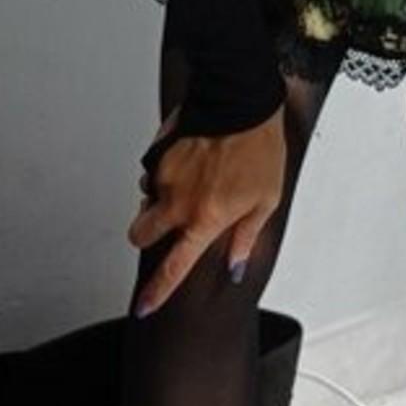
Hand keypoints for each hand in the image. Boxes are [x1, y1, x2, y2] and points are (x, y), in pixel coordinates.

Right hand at [129, 101, 286, 313]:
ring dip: (160, 199)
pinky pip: (153, 173)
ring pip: (147, 200)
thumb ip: (245, 237)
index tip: (144, 305)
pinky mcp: (156, 153)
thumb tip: (236, 265)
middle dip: (147, 236)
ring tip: (194, 181)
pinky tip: (191, 161)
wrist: (239, 100)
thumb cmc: (258, 147)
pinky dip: (166, 173)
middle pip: (140, 235)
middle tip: (166, 227)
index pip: (174, 268)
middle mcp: (177, 202)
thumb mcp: (265, 200)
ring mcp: (163, 177)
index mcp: (205, 220)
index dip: (157, 291)